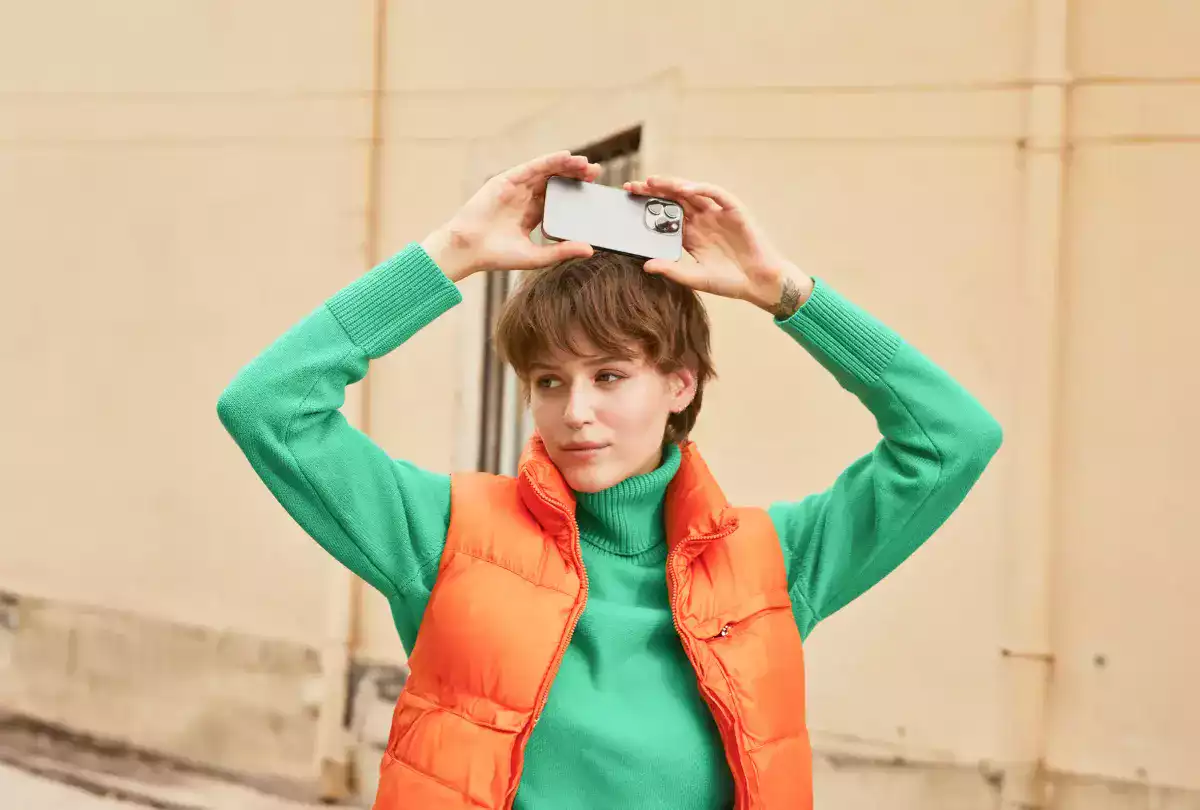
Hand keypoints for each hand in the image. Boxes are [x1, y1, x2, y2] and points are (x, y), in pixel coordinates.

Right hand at [422, 151, 601, 280]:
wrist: (468, 249)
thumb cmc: (497, 256)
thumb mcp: (536, 256)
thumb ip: (562, 251)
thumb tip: (591, 250)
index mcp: (532, 214)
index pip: (559, 198)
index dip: (576, 192)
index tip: (595, 191)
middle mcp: (525, 198)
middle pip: (555, 181)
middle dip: (575, 175)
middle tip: (596, 173)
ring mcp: (516, 188)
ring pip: (546, 171)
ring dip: (566, 165)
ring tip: (586, 164)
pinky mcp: (507, 180)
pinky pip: (532, 166)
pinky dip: (549, 160)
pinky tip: (566, 156)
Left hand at [623, 176, 813, 317]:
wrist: (759, 283)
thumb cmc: (729, 282)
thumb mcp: (695, 278)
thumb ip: (672, 270)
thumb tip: (645, 265)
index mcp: (691, 235)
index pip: (665, 216)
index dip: (648, 208)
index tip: (628, 202)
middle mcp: (702, 221)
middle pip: (674, 200)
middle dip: (653, 191)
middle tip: (632, 187)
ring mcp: (717, 214)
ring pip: (692, 193)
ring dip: (673, 185)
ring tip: (653, 182)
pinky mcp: (734, 210)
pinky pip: (716, 194)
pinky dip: (701, 189)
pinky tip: (685, 190)